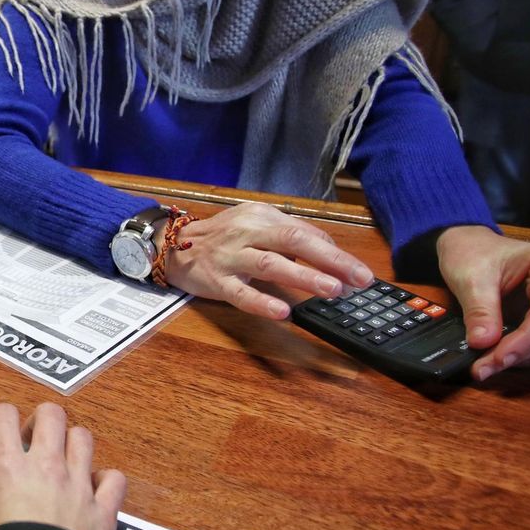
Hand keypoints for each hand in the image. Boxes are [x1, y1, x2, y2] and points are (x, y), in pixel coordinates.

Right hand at [0, 402, 124, 529]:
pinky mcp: (104, 509)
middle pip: (51, 414)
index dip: (2, 419)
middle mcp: (44, 467)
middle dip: (42, 422)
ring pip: (83, 437)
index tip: (3, 433)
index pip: (3, 415)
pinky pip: (114, 479)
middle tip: (34, 445)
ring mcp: (78, 485)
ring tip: (64, 465)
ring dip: (73, 446)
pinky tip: (94, 494)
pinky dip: (106, 482)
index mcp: (6, 469)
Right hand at [162, 201, 374, 318]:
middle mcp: (247, 232)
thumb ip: (289, 236)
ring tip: (331, 289)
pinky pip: (240, 293)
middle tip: (359, 279)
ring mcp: (230, 257)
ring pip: (270, 264)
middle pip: (294, 240)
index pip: (305, 232)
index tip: (359, 273)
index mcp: (261, 217)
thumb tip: (331, 253)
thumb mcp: (255, 226)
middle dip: (331, 260)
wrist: (170, 245)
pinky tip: (283, 312)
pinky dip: (262, 302)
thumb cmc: (221, 238)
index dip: (335, 253)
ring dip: (303, 276)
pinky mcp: (215, 281)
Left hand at [435, 224, 529, 380]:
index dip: (526, 342)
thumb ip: (479, 310)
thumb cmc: (475, 254)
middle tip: (484, 367)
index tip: (498, 359)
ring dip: (529, 360)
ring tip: (491, 363)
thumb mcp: (470, 277)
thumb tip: (483, 344)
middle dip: (523, 353)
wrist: (473, 249)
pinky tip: (503, 358)